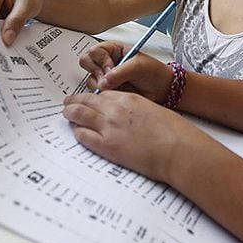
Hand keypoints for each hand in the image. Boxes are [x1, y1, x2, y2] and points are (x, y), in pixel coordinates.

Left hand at [63, 89, 195, 181]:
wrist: (177, 148)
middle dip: (74, 101)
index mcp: (128, 99)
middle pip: (86, 101)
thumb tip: (128, 118)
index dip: (91, 97)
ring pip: (79, 114)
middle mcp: (115, 109)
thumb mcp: (152, 111)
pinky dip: (77, 132)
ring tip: (66, 114)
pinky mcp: (107, 146)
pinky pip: (84, 136)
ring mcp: (109, 127)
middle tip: (68, 103)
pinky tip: (76, 131)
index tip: (87, 99)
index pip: (102, 94)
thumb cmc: (173, 131)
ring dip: (70, 113)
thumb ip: (136, 110)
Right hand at [79, 41, 172, 104]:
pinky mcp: (108, 90)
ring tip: (117, 88)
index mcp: (114, 50)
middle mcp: (107, 62)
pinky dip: (103, 94)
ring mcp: (106, 77)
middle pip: (87, 62)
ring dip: (100, 84)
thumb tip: (103, 82)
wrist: (163, 90)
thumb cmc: (154, 73)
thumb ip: (119, 72)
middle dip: (96, 71)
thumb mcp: (138, 67)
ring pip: (90, 78)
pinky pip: (96, 92)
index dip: (101, 60)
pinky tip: (115, 93)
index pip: (95, 50)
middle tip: (107, 79)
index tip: (111, 68)